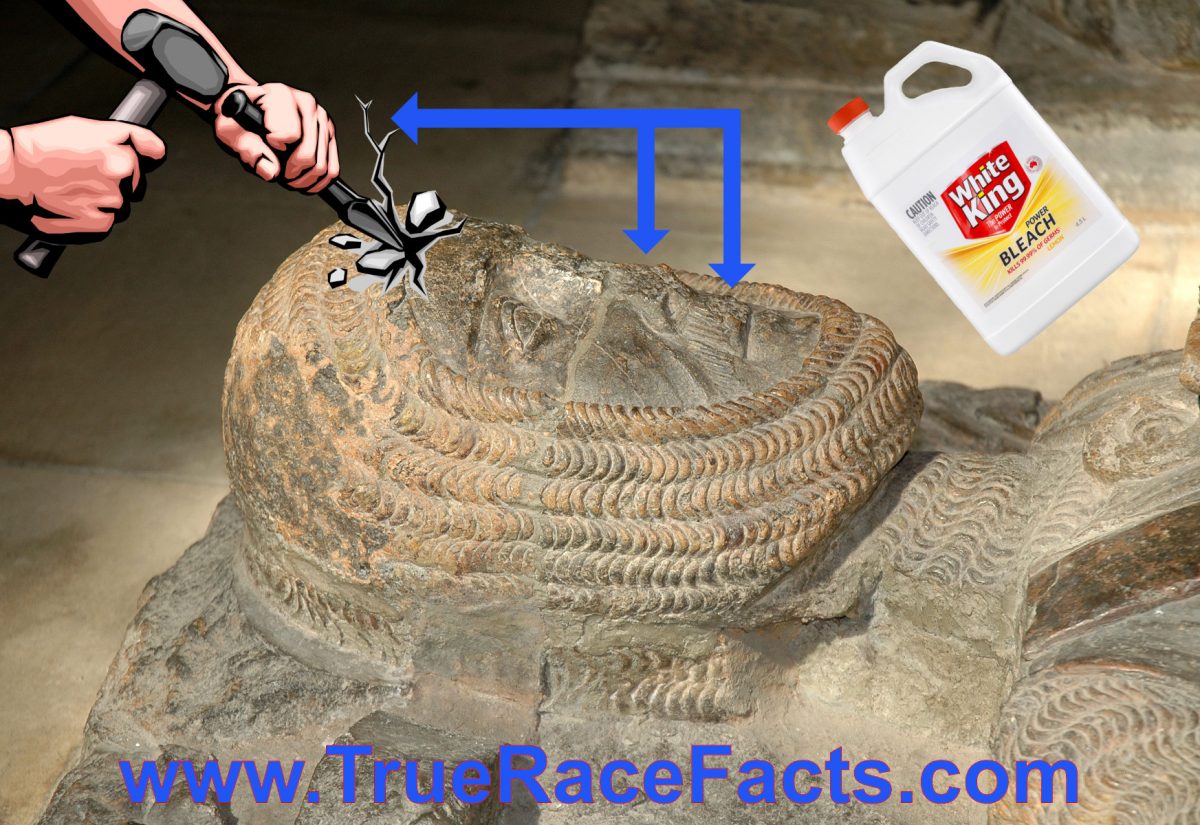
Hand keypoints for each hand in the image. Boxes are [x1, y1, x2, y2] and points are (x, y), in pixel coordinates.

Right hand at [0, 117, 165, 238]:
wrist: (9, 176)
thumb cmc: (39, 148)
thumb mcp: (84, 127)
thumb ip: (128, 136)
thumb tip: (159, 151)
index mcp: (123, 156)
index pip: (151, 154)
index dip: (134, 153)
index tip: (125, 156)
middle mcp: (123, 182)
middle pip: (134, 181)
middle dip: (117, 177)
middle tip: (83, 172)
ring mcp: (112, 205)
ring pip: (120, 203)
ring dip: (104, 197)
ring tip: (72, 187)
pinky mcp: (100, 226)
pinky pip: (107, 220)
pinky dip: (93, 214)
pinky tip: (71, 203)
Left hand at [213, 83, 338, 192]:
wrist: (249, 109)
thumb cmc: (238, 117)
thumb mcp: (230, 131)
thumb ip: (249, 150)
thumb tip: (272, 171)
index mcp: (281, 96)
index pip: (291, 135)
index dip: (276, 150)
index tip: (266, 144)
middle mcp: (306, 103)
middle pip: (309, 154)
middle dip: (292, 173)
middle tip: (278, 173)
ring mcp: (321, 118)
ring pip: (322, 165)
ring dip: (304, 179)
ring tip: (289, 177)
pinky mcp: (329, 133)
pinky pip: (332, 168)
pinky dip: (317, 181)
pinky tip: (303, 179)